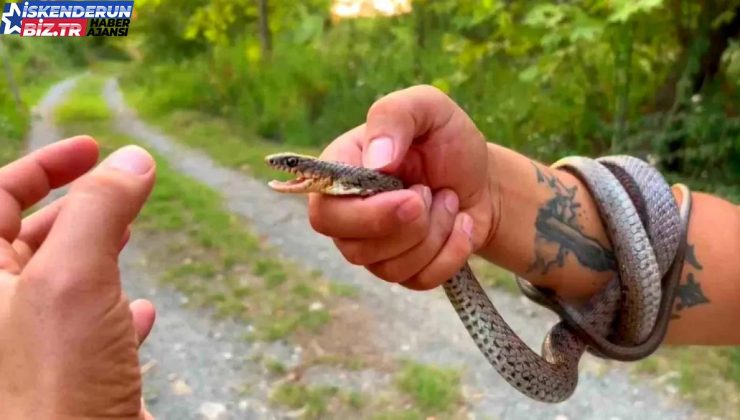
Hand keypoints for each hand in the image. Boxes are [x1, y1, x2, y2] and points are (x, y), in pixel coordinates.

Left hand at [0, 136, 156, 419]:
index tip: (92, 148)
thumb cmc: (54, 386)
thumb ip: (96, 210)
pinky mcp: (69, 380)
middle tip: (124, 187)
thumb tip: (131, 159)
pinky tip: (144, 311)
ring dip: (101, 250)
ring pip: (63, 281)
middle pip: (30, 236)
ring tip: (133, 234)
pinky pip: (89, 330)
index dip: (43, 164)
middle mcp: (0, 310)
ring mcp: (33, 348)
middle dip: (79, 205)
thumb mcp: (72, 279)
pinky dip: (117, 310)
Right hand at [308, 85, 496, 289]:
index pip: (324, 212)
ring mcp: (373, 248)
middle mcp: (348, 215)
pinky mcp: (403, 270)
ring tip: (447, 199)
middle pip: (352, 248)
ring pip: (389, 267)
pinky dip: (451, 252)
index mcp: (340, 173)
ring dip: (435, 233)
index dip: (366, 214)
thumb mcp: (427, 108)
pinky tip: (460, 225)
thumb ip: (394, 116)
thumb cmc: (448, 140)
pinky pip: (419, 280)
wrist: (484, 178)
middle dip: (406, 228)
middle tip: (431, 194)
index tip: (411, 195)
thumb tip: (377, 163)